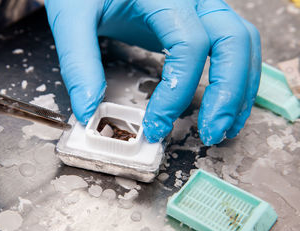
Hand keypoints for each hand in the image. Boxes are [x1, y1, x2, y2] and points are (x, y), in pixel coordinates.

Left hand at [45, 0, 260, 144]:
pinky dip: (237, 76)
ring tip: (224, 126)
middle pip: (232, 40)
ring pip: (242, 42)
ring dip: (240, 88)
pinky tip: (224, 104)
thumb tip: (89, 110)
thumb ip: (80, 63)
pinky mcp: (199, 20)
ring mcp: (201, 7)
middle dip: (227, 93)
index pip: (189, 44)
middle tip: (210, 133)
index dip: (177, 91)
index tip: (156, 124)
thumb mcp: (73, 18)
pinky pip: (233, 44)